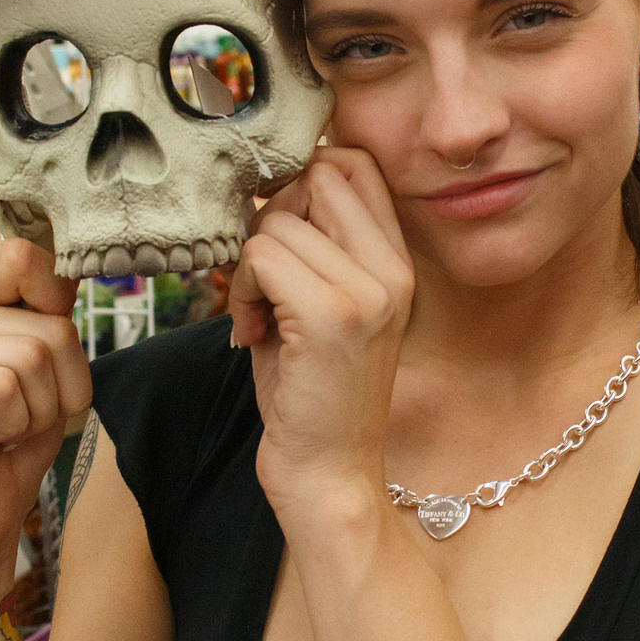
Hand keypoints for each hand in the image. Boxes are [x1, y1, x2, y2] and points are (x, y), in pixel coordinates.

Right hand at [0, 239, 90, 585]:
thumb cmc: (13, 444)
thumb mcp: (49, 370)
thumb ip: (51, 316)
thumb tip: (66, 269)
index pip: (23, 257)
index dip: (58, 304)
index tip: (47, 357)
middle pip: (49, 325)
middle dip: (60, 387)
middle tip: (21, 417)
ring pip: (30, 358)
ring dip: (37, 412)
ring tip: (0, 430)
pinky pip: (3, 389)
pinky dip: (12, 427)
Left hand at [228, 148, 413, 517]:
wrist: (329, 475)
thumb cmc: (313, 396)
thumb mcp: (323, 308)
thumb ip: (311, 247)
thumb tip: (267, 189)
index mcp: (397, 263)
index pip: (355, 165)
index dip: (302, 183)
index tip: (281, 236)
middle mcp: (392, 270)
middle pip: (316, 177)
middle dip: (272, 218)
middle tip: (266, 278)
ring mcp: (366, 291)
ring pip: (276, 221)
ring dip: (250, 267)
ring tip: (260, 317)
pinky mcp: (330, 315)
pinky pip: (261, 256)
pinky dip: (242, 292)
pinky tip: (252, 333)